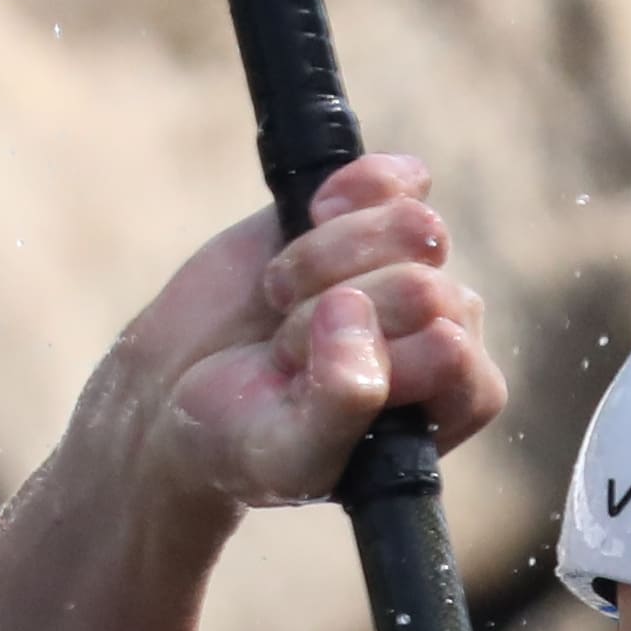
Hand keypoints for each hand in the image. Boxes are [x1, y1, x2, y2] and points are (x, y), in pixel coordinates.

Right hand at [122, 157, 503, 519]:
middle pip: (427, 288)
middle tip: (285, 352)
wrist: (176, 387)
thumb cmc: (241, 438)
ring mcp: (410, 266)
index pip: (453, 353)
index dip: (376, 358)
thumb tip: (355, 313)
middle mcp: (445, 329)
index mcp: (451, 399)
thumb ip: (338, 406)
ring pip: (413, 228)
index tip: (311, 383)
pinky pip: (400, 177)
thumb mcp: (285, 453)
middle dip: (335, 315)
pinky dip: (352, 190)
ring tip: (283, 300)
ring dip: (328, 260)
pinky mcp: (373, 211)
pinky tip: (311, 217)